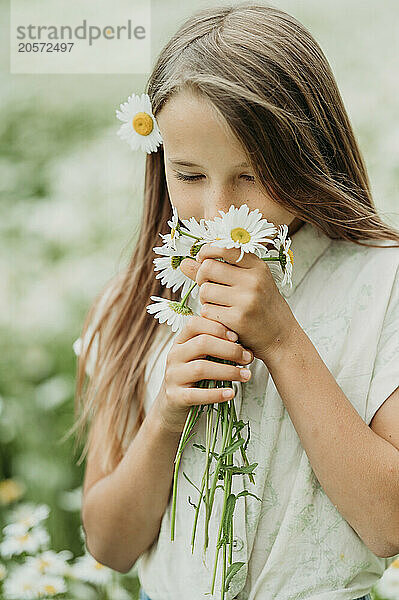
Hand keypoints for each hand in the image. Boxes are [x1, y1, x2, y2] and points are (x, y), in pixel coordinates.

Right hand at [155, 315, 253, 433]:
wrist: (172, 404)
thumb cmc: (193, 378)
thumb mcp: (200, 358)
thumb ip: (217, 349)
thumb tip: (246, 350)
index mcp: (181, 341)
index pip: (195, 324)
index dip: (217, 327)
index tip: (236, 337)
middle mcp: (174, 355)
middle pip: (202, 344)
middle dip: (229, 350)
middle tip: (247, 358)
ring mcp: (173, 376)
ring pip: (201, 368)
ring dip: (228, 371)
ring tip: (245, 375)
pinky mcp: (175, 396)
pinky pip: (197, 394)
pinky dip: (216, 394)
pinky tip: (231, 393)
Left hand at [180, 243, 296, 363]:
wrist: (281, 337)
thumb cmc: (262, 307)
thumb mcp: (248, 282)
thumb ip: (217, 269)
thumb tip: (184, 262)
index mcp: (257, 266)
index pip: (224, 247)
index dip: (207, 251)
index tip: (203, 260)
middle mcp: (253, 280)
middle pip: (208, 267)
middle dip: (201, 277)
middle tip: (207, 286)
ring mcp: (246, 299)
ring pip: (204, 290)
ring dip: (204, 299)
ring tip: (217, 304)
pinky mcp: (238, 319)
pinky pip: (207, 310)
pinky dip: (209, 315)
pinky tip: (221, 318)